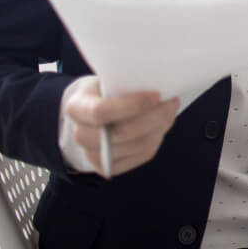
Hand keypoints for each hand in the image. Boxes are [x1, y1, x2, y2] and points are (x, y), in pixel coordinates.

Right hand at [64, 76, 179, 177]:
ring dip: (160, 127)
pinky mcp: (110, 168)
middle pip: (124, 132)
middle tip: (172, 102)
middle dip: (155, 117)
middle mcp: (81, 136)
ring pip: (138, 145)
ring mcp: (93, 155)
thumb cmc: (104, 93)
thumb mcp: (106, 81)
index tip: (157, 95)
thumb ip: (125, 84)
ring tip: (170, 111)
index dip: (133, 105)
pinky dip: (157, 139)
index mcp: (76, 109)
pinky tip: (162, 125)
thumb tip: (160, 85)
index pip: (101, 111)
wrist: (91, 115)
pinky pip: (142, 155)